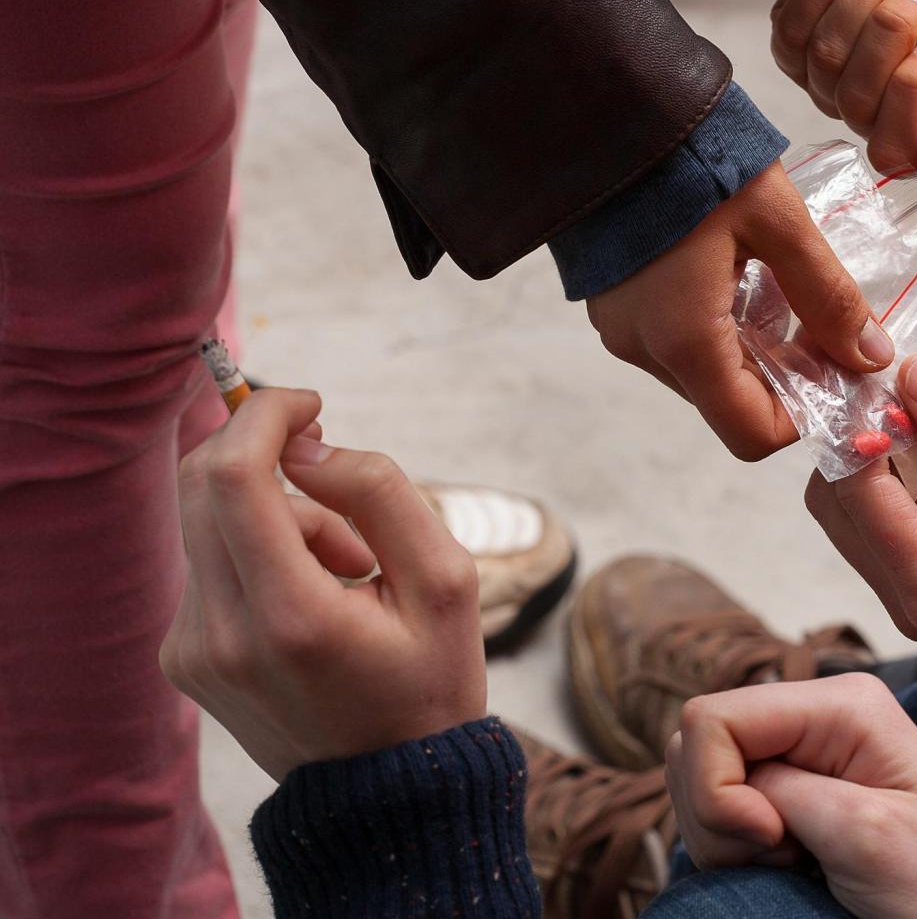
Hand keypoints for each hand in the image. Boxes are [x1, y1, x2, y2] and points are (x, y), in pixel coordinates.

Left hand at [161, 388, 484, 780]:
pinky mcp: (183, 659)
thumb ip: (382, 494)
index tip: (312, 404)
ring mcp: (192, 652)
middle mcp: (223, 635)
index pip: (232, 476)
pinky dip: (260, 554)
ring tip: (349, 566)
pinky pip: (209, 564)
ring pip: (209, 521)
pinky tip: (314, 598)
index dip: (265, 416)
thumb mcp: (449, 583)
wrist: (387, 796)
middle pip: (200, 485)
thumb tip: (309, 447)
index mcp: (292, 617)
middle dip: (266, 453)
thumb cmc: (431, 684)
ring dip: (277, 514)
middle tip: (330, 460)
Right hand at [587, 162, 892, 460]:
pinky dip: (723, 326)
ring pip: (708, 373)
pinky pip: (680, 341)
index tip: (840, 372)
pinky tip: (743, 273)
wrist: (607, 108)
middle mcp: (646, 349)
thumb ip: (828, 295)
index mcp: (684, 340)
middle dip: (788, 376)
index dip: (805, 417)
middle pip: (732, 404)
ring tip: (785, 286)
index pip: (752, 434)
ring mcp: (624, 329)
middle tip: (827, 324)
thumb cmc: (693, 157)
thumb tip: (870, 357)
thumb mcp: (778, 221)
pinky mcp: (617, 304)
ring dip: (758, 348)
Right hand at [666, 673, 916, 918]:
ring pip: (702, 777)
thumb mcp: (863, 833)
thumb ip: (779, 789)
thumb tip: (715, 773)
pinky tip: (789, 866)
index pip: (712, 718)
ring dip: (725, 836)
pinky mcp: (794, 794)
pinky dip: (734, 847)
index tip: (771, 840)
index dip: (716, 789)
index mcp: (842, 703)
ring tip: (795, 863)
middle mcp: (818, 715)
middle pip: (699, 744)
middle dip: (716, 813)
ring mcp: (804, 754)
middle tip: (785, 857)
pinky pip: (723, 807)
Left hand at [808, 355, 916, 697]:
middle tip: (909, 379)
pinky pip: (898, 509)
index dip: (863, 426)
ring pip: (862, 503)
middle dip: (864, 435)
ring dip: (887, 447)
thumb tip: (914, 373)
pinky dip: (911, 466)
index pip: (853, 492)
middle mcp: (907, 596)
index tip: (894, 371)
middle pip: (838, 500)